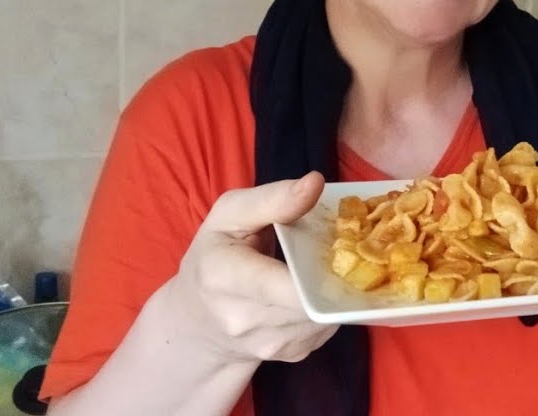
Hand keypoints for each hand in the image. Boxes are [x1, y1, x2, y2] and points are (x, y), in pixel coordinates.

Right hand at [167, 172, 336, 362]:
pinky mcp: (293, 354)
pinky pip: (330, 325)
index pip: (284, 282)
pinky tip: (317, 287)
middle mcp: (245, 320)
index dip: (320, 267)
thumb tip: (315, 183)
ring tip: (325, 265)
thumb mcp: (229, 214)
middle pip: (315, 297)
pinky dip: (331, 304)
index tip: (338, 243)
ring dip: (336, 288)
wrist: (197, 322)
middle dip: (334, 271)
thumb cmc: (214, 256)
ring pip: (329, 312)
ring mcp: (271, 344)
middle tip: (340, 247)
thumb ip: (273, 198)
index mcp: (224, 277)